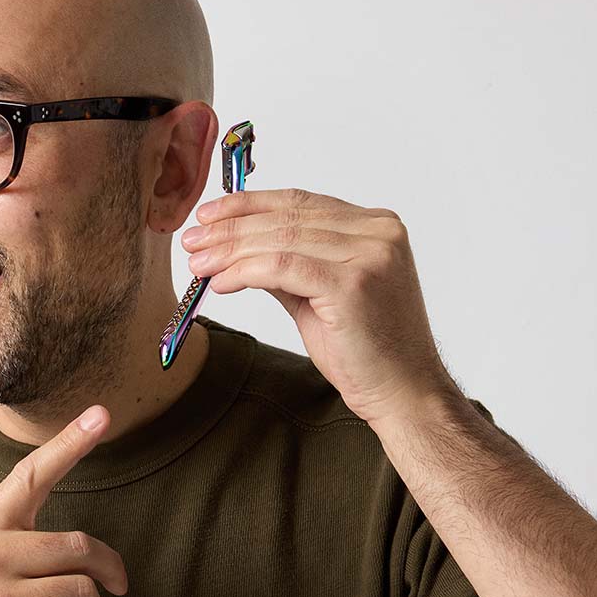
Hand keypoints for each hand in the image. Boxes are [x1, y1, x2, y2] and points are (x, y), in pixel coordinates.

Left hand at [181, 187, 457, 425]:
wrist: (404, 394)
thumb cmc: (366, 350)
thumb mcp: (318, 295)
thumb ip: (285, 265)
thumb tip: (234, 247)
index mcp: (375, 226)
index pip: (299, 201)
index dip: (249, 204)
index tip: (210, 214)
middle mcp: (378, 232)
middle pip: (286, 217)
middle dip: (231, 228)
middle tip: (192, 240)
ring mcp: (370, 255)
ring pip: (281, 239)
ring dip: (230, 250)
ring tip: (197, 262)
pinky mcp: (353, 284)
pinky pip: (283, 267)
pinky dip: (245, 271)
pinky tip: (221, 282)